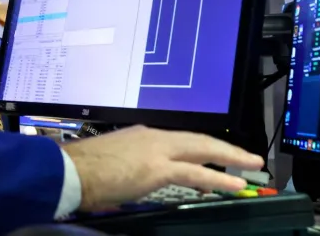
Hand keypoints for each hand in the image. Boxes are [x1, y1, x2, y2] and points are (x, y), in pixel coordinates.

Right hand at [62, 125, 263, 211]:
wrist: (68, 170)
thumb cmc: (80, 169)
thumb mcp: (111, 160)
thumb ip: (129, 165)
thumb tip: (134, 179)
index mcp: (140, 135)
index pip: (179, 140)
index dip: (201, 147)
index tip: (216, 153)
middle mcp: (152, 137)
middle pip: (198, 140)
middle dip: (225, 148)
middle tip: (249, 156)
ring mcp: (156, 151)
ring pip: (202, 151)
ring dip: (230, 159)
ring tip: (251, 165)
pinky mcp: (157, 169)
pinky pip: (196, 172)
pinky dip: (219, 178)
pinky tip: (236, 185)